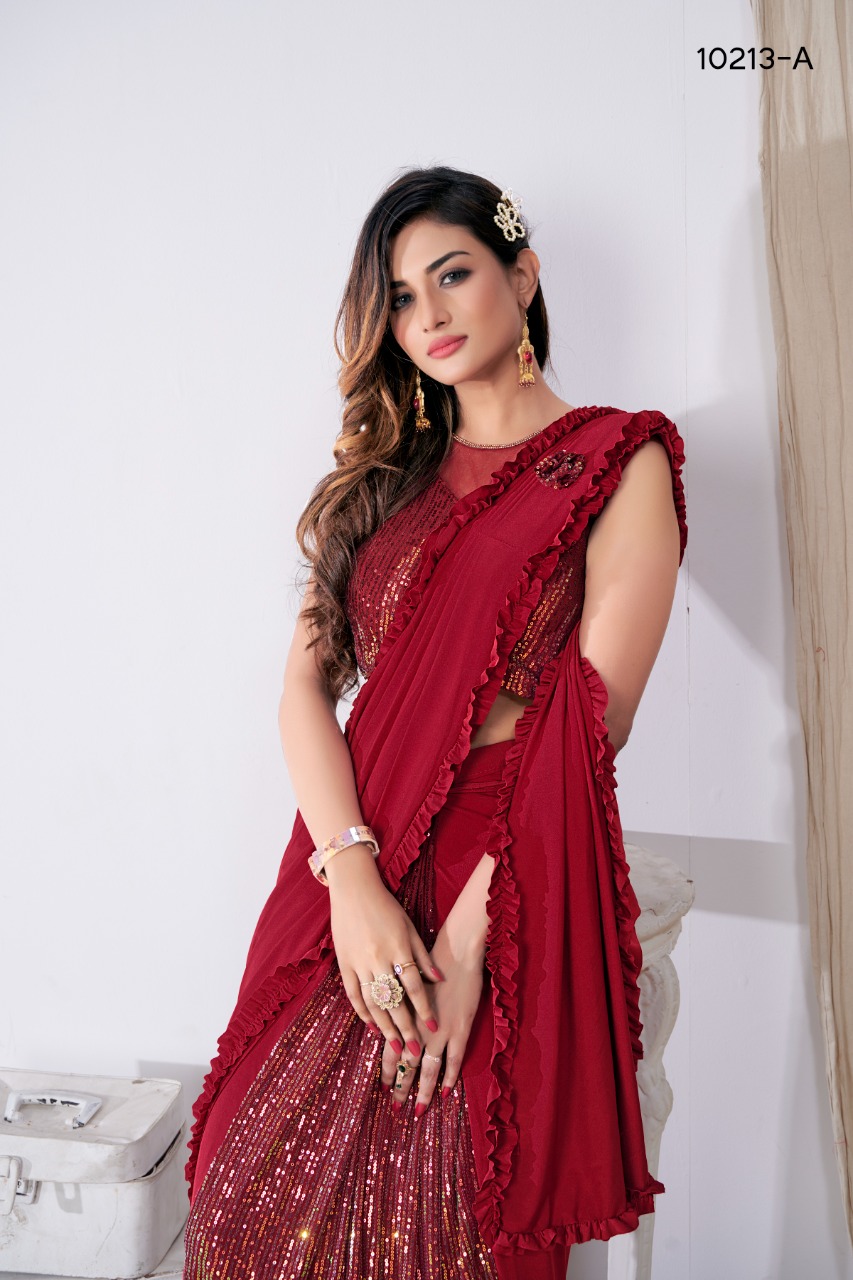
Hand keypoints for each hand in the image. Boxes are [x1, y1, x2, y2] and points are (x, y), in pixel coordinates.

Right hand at [328, 845, 442, 1062]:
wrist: (353, 890)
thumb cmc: (386, 907)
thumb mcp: (410, 927)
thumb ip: (424, 956)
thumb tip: (440, 980)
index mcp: (398, 948)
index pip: (414, 986)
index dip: (424, 1009)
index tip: (433, 1028)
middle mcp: (378, 958)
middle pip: (394, 1000)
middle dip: (406, 1028)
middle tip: (415, 1052)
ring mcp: (359, 962)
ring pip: (373, 1002)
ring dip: (385, 1026)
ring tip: (395, 1046)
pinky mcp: (344, 963)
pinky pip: (353, 993)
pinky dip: (362, 1012)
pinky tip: (371, 1026)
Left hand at [379, 915, 485, 1115]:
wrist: (455, 951)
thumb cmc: (428, 962)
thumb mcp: (407, 985)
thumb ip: (400, 1006)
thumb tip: (390, 1021)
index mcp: (404, 1016)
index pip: (390, 1050)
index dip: (386, 1070)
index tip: (381, 1088)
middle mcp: (418, 1027)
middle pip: (406, 1064)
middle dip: (400, 1087)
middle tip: (394, 1108)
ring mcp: (440, 1030)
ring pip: (428, 1069)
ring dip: (422, 1091)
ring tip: (418, 1111)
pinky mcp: (460, 1029)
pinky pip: (453, 1060)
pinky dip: (449, 1077)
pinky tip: (446, 1093)